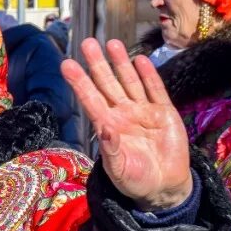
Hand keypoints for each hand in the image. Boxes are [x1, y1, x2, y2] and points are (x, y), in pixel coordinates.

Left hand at [61, 38, 192, 210]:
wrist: (163, 187)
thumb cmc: (134, 181)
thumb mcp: (118, 169)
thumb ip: (111, 149)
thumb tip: (105, 128)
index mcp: (107, 126)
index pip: (90, 100)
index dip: (79, 82)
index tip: (67, 64)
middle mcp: (122, 114)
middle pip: (107, 84)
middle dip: (97, 64)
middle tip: (87, 43)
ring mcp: (143, 111)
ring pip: (129, 82)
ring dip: (121, 63)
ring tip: (111, 43)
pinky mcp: (164, 113)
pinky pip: (155, 90)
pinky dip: (148, 75)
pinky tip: (140, 59)